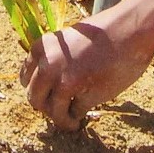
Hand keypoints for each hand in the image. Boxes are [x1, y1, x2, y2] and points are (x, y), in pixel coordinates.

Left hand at [23, 0, 153, 129]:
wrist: (127, 31)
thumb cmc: (102, 34)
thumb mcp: (67, 39)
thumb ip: (54, 57)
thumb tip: (48, 85)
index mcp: (42, 48)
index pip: (26, 79)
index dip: (37, 89)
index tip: (46, 95)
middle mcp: (48, 66)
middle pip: (35, 99)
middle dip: (46, 107)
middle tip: (58, 110)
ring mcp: (65, 83)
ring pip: (53, 112)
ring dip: (61, 119)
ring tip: (71, 121)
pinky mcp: (83, 96)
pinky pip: (74, 114)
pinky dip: (78, 118)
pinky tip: (84, 117)